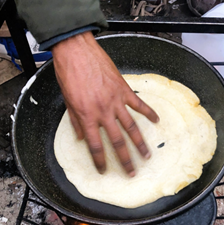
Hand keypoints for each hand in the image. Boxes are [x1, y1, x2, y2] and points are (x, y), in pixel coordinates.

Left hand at [52, 31, 159, 175]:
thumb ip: (76, 120)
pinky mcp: (124, 89)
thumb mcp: (67, 101)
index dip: (100, 160)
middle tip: (131, 172)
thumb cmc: (69, 74)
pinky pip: (139, 104)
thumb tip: (81, 137)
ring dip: (140, 143)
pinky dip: (149, 112)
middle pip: (117, 141)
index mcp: (86, 116)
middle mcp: (102, 111)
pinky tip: (156, 121)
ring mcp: (115, 100)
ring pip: (131, 127)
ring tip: (147, 156)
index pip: (94, 145)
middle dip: (124, 159)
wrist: (77, 52)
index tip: (104, 171)